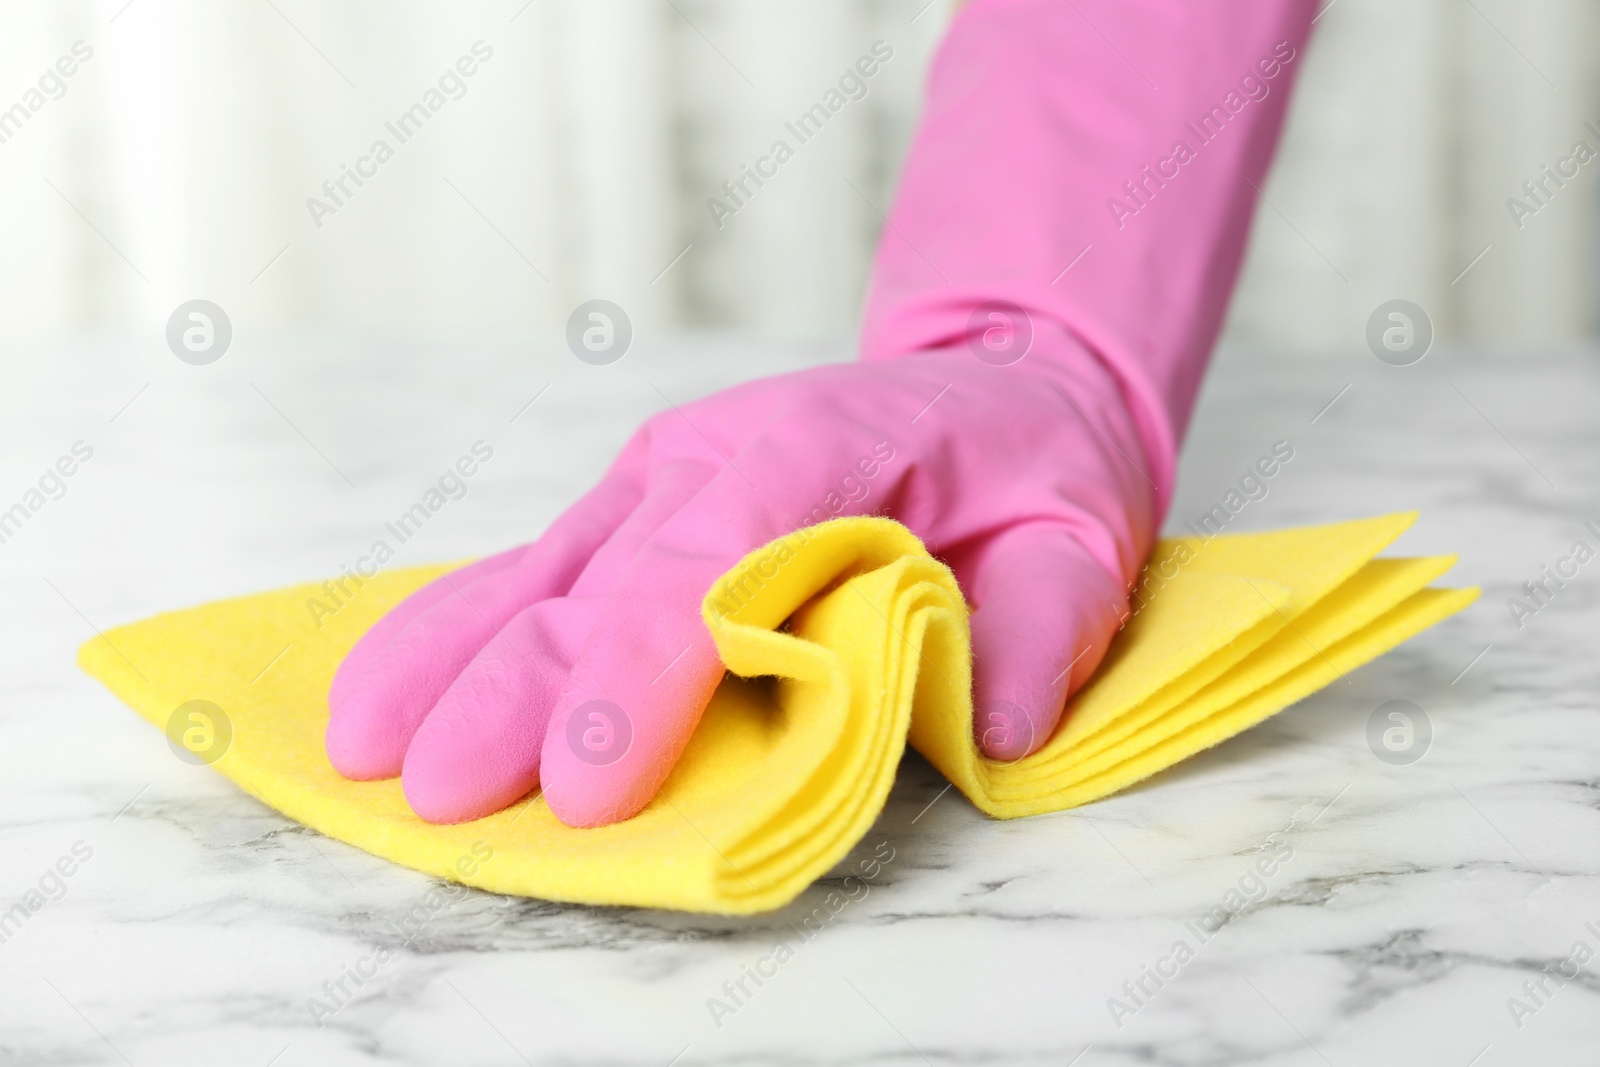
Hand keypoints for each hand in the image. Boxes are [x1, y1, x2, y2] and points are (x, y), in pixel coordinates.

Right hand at [326, 333, 1156, 826]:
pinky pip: (530, 573)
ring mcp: (655, 480)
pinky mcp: (629, 514)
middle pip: (597, 578)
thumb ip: (1039, 621)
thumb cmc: (1025, 464)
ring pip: (535, 573)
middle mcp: (709, 455)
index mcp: (816, 446)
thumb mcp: (1078, 531)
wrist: (989, 383)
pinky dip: (453, 631)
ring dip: (448, 660)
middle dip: (517, 690)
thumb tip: (990, 725)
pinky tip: (382, 690)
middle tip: (448, 799)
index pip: (708, 559)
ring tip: (363, 748)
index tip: (590, 788)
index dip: (643, 671)